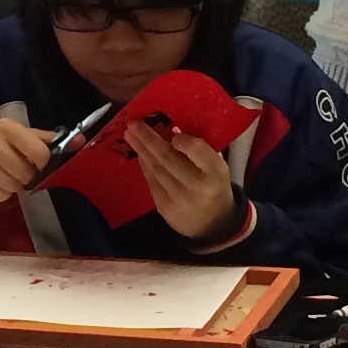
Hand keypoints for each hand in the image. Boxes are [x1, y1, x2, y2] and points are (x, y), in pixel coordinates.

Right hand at [0, 118, 55, 201]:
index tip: (36, 162)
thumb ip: (47, 139)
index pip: (41, 153)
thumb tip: (80, 141)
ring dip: (12, 184)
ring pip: (15, 187)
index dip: (43, 163)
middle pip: (28, 174)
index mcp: (6, 128)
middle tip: (13, 167)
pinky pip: (1, 197)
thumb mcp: (16, 135)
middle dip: (25, 175)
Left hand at [122, 115, 236, 242]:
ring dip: (141, 150)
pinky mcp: (164, 208)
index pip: (198, 151)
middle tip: (134, 123)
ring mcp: (178, 199)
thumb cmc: (214, 186)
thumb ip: (200, 150)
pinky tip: (139, 153)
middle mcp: (197, 186)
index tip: (172, 130)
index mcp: (216, 172)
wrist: (213, 224)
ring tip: (130, 134)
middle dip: (148, 138)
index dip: (183, 140)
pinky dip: (145, 165)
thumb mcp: (217, 166)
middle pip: (169, 158)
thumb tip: (171, 132)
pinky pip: (151, 181)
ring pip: (156, 169)